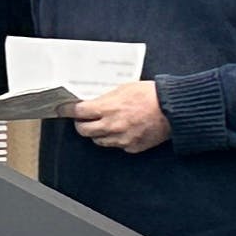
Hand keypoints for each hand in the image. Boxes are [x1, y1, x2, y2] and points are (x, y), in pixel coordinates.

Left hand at [56, 80, 170, 152]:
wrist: (173, 110)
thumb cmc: (151, 95)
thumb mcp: (124, 88)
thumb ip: (106, 98)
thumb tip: (94, 103)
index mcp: (108, 108)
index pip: (78, 112)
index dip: (67, 111)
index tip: (62, 110)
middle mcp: (111, 126)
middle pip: (83, 130)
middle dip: (80, 124)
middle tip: (83, 119)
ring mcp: (121, 139)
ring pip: (98, 140)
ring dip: (97, 133)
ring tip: (105, 124)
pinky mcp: (131, 147)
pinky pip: (117, 145)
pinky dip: (116, 139)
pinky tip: (124, 130)